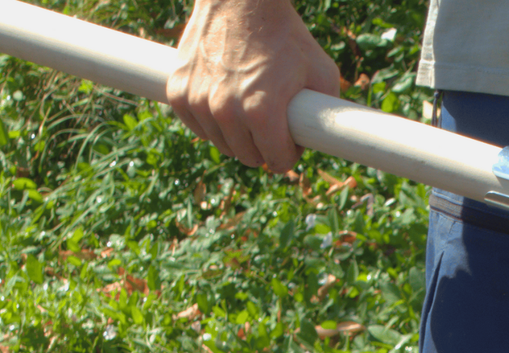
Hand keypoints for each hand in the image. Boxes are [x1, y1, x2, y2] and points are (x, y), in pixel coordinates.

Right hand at [166, 0, 340, 172]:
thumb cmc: (284, 35)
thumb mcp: (322, 72)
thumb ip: (329, 115)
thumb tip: (330, 145)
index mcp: (261, 112)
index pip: (278, 162)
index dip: (290, 150)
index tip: (290, 132)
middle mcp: (226, 111)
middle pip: (249, 158)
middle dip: (263, 144)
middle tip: (270, 117)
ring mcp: (198, 102)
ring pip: (223, 146)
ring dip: (237, 134)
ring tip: (248, 102)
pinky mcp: (178, 93)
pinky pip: (199, 129)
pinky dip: (211, 121)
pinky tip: (224, 99)